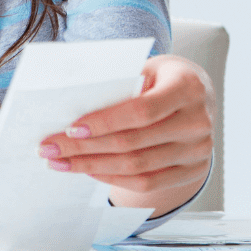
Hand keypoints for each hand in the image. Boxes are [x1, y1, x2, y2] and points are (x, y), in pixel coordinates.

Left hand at [38, 54, 213, 215]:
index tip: (70, 129)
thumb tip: (74, 104)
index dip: (104, 122)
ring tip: (61, 162)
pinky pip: (148, 183)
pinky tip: (89, 170)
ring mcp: (199, 150)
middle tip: (50, 148)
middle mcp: (198, 120)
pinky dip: (113, 178)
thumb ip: (120, 84)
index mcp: (188, 87)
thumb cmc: (163, 77)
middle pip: (134, 143)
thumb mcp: (147, 68)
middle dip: (85, 148)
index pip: (142, 111)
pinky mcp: (194, 170)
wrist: (199, 95)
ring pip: (138, 168)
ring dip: (93, 167)